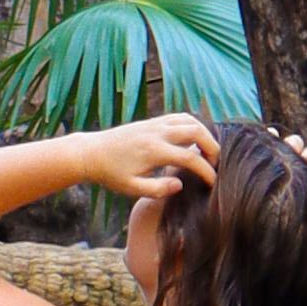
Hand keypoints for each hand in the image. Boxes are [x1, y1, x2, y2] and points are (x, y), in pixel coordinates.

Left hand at [85, 109, 219, 203]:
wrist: (91, 153)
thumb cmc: (110, 174)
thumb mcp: (131, 189)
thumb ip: (158, 189)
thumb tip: (180, 184)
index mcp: (154, 151)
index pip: (190, 158)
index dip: (206, 171)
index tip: (212, 182)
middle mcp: (157, 133)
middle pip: (196, 131)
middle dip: (212, 147)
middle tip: (215, 164)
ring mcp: (154, 124)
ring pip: (190, 120)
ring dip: (204, 133)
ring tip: (207, 152)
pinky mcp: (151, 121)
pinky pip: (179, 117)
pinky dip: (192, 125)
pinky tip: (193, 140)